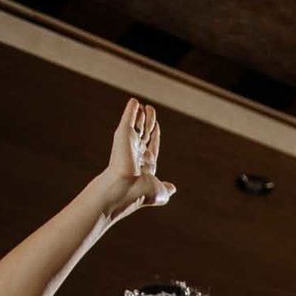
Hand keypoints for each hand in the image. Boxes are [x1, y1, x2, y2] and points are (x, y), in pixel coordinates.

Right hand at [99, 98, 174, 219]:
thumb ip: (166, 189)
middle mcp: (136, 153)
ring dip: (142, 115)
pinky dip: (131, 110)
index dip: (154, 136)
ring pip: (138, 125)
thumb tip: (172, 188)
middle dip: (148, 122)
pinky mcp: (122, 135)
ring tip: (148, 106)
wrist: (124, 189)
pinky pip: (128, 119)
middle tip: (151, 110)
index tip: (156, 126)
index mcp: (146, 164)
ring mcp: (129, 143)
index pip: (151, 146)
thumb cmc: (141, 193)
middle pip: (144, 133)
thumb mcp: (159, 192)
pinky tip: (134, 101)